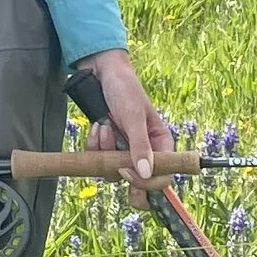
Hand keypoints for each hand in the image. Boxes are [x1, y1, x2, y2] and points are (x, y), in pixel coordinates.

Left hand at [71, 50, 177, 190]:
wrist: (102, 74)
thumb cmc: (125, 90)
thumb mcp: (134, 117)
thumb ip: (140, 146)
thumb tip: (147, 173)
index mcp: (161, 144)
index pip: (163, 176)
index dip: (147, 182)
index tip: (128, 171)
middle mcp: (145, 151)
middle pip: (137, 180)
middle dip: (120, 169)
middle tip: (114, 160)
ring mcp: (125, 150)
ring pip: (113, 170)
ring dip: (104, 150)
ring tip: (104, 127)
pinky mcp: (108, 146)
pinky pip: (99, 158)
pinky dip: (94, 145)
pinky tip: (96, 126)